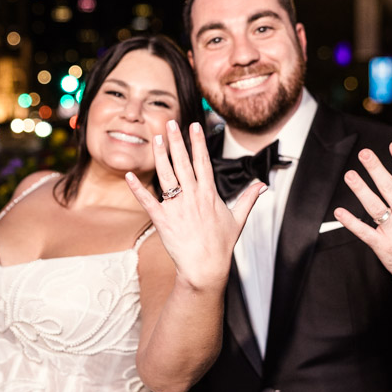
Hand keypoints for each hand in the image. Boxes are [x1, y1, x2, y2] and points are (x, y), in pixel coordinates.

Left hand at [126, 120, 265, 288]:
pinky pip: (148, 201)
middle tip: (170, 123)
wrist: (205, 268)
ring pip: (166, 176)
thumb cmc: (221, 246)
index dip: (198, 142)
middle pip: (183, 163)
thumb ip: (248, 199)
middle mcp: (192, 197)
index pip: (203, 162)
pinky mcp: (163, 220)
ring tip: (156, 139)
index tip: (194, 126)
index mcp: (209, 194)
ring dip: (160, 156)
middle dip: (176, 141)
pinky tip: (130, 176)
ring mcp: (176, 207)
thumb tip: (261, 185)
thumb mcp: (238, 220)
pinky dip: (138, 189)